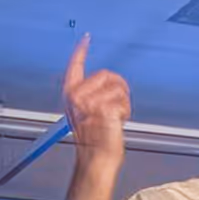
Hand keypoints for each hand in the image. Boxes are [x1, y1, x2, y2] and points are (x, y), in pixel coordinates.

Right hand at [63, 35, 130, 168]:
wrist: (97, 160)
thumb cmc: (95, 143)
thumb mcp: (88, 115)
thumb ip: (92, 96)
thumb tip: (108, 83)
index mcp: (71, 95)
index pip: (75, 67)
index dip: (81, 52)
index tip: (86, 40)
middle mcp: (78, 95)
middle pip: (106, 74)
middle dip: (119, 88)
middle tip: (119, 106)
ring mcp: (90, 101)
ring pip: (118, 87)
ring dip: (124, 102)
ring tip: (116, 118)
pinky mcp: (104, 108)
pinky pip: (124, 100)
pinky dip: (127, 111)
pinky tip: (119, 122)